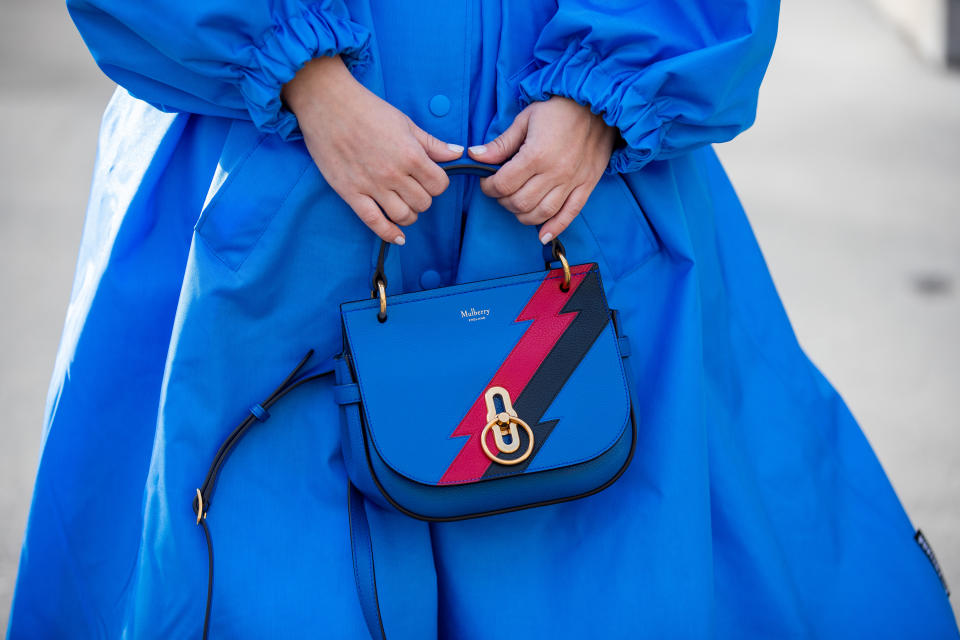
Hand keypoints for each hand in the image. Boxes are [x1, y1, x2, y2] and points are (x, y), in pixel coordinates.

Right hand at [283, 56, 463, 243]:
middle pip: (423, 203)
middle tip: (414, 189)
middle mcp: (393, 174)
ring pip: (403, 216)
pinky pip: (374, 222)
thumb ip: (432, 143)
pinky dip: (389, 234)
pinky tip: (398, 237)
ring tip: (404, 205)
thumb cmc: (368, 110)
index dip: (438, 183)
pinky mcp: (350, 193)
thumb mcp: (405, 122)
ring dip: (409, 214)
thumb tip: (458, 153)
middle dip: (423, 198)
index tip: (430, 178)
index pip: (439, 185)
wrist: (327, 104)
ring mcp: (371, 186)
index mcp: (411, 155)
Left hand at [468, 97, 615, 243]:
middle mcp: (555, 172)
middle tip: (501, 191)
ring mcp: (572, 181)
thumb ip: (501, 143)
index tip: (487, 182)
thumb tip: (475, 156)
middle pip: (520, 202)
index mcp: (536, 154)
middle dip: (503, 201)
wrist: (598, 103)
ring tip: (517, 204)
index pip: (504, 184)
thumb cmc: (559, 108)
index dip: (489, 187)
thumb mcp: (525, 119)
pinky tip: (543, 235)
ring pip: (541, 213)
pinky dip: (555, 228)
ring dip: (523, 214)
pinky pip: (570, 214)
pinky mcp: (587, 185)